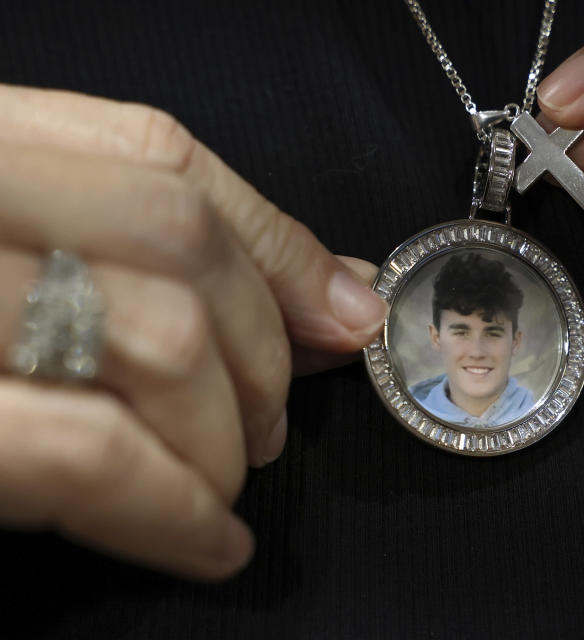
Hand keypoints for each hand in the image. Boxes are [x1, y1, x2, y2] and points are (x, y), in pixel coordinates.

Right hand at [0, 85, 385, 578]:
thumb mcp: (7, 265)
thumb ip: (144, 260)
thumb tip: (329, 293)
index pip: (157, 154)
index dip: (272, 241)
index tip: (340, 310)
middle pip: (172, 238)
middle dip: (260, 343)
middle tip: (270, 422)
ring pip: (153, 336)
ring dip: (221, 432)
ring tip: (224, 482)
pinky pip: (85, 451)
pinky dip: (171, 506)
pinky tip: (204, 541)